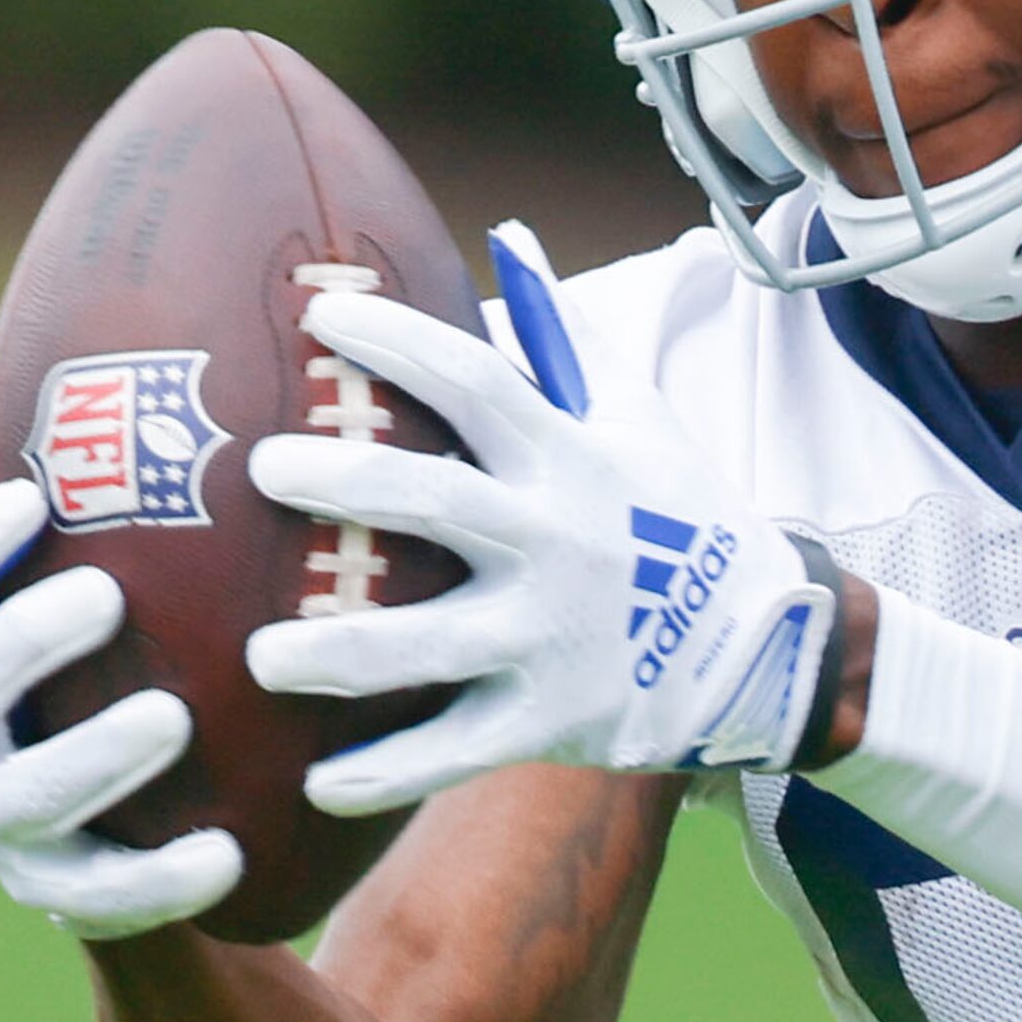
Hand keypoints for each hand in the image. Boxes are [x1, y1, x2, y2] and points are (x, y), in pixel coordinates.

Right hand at [0, 405, 243, 936]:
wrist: (90, 820)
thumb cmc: (59, 669)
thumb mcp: (26, 596)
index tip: (29, 498)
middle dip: (29, 639)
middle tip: (108, 595)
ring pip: (29, 795)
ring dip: (96, 755)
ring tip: (170, 714)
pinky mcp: (52, 890)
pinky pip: (102, 891)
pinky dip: (160, 878)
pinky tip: (225, 851)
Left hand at [243, 222, 834, 814]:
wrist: (763, 644)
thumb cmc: (676, 516)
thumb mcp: (636, 420)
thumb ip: (565, 339)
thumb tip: (508, 240)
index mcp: (568, 458)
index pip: (476, 383)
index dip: (400, 344)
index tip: (321, 319)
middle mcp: (553, 541)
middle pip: (433, 502)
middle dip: (342, 482)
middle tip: (263, 468)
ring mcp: (549, 636)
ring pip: (426, 645)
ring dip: (336, 652)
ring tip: (259, 654)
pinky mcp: (550, 719)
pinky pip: (454, 752)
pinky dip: (386, 773)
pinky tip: (317, 782)